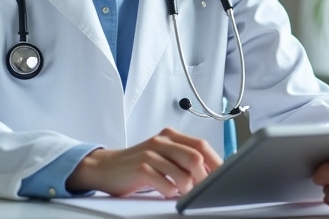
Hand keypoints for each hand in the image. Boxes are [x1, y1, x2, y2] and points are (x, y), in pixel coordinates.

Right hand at [66, 127, 222, 196]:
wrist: (104, 167)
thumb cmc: (137, 164)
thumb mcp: (163, 156)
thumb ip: (183, 160)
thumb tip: (211, 172)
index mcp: (171, 136)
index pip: (201, 146)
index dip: (216, 162)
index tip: (223, 176)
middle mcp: (162, 141)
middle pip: (195, 157)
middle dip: (204, 177)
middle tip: (203, 189)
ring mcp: (151, 153)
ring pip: (183, 172)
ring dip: (187, 188)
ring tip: (181, 192)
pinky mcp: (141, 167)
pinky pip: (165, 183)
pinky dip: (170, 192)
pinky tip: (166, 192)